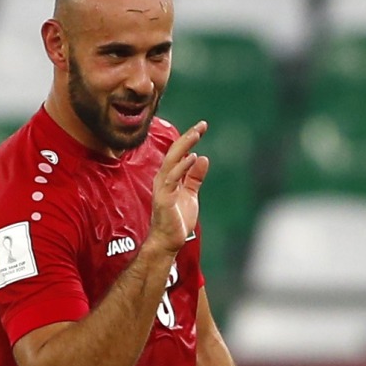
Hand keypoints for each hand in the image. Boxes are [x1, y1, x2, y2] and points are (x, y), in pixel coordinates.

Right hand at [149, 121, 208, 251]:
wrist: (169, 241)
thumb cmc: (177, 219)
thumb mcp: (190, 194)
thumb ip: (194, 177)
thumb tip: (202, 158)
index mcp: (170, 176)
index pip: (179, 153)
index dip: (189, 139)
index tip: (202, 127)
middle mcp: (164, 178)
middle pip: (175, 152)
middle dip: (188, 137)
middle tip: (202, 125)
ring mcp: (162, 187)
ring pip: (172, 161)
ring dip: (184, 146)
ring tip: (196, 134)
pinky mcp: (164, 198)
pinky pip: (172, 178)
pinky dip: (182, 166)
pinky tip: (192, 157)